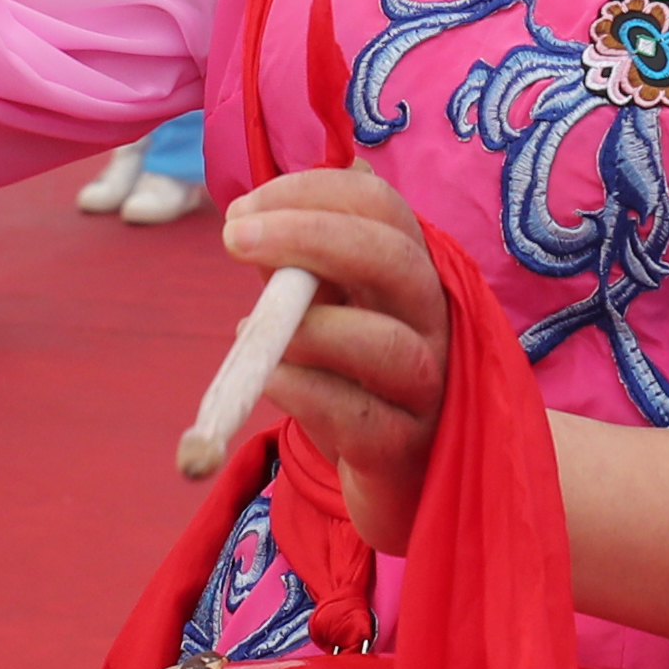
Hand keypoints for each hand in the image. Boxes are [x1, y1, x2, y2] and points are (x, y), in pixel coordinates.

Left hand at [233, 169, 446, 554]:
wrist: (393, 474)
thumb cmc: (351, 374)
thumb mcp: (326, 308)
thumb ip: (296, 268)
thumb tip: (247, 223)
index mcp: (413, 268)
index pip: (379, 205)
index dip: (309, 194)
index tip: (240, 209)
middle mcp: (434, 318)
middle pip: (392, 257)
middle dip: (309, 236)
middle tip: (234, 238)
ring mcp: (429, 384)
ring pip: (382, 342)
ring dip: (305, 327)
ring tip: (253, 330)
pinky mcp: (406, 446)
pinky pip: (354, 413)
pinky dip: (298, 388)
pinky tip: (270, 379)